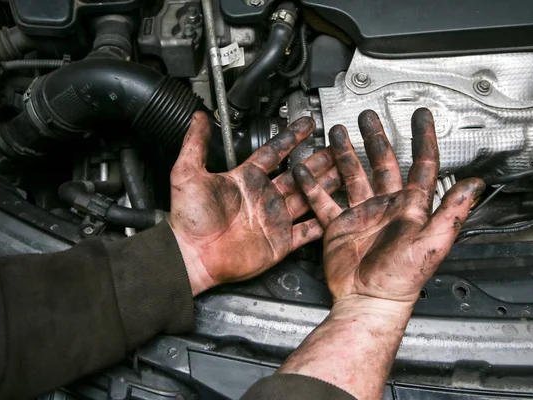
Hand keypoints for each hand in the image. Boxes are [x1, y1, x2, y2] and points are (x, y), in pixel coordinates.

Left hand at [170, 112, 340, 295]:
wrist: (191, 254)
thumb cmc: (188, 219)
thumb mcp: (187, 173)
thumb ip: (195, 143)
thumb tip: (197, 116)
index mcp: (246, 180)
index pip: (274, 152)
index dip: (291, 137)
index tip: (306, 124)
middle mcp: (264, 197)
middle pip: (299, 173)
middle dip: (319, 160)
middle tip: (337, 147)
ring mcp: (274, 219)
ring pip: (308, 197)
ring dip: (326, 185)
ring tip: (345, 171)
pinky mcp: (281, 242)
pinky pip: (307, 231)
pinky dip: (323, 222)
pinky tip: (337, 212)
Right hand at [293, 108, 484, 305]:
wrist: (369, 299)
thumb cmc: (402, 278)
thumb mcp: (432, 243)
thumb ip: (451, 212)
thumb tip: (475, 184)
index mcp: (410, 206)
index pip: (421, 165)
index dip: (423, 139)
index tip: (422, 117)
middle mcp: (386, 205)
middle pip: (382, 162)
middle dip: (375, 137)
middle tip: (368, 117)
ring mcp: (362, 214)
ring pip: (352, 175)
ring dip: (344, 154)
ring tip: (337, 133)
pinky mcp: (340, 226)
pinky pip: (324, 201)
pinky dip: (313, 186)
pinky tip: (305, 171)